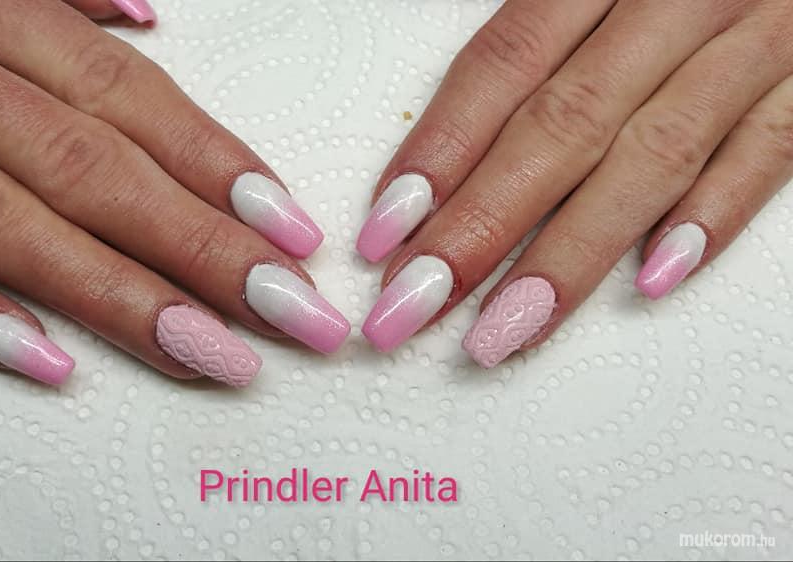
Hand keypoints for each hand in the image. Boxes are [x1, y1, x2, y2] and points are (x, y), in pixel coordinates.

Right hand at [0, 0, 349, 387]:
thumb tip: (144, 14)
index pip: (127, 98)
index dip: (218, 167)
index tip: (292, 237)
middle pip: (91, 166)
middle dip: (202, 248)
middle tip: (291, 316)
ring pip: (0, 218)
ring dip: (113, 293)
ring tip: (207, 352)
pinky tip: (40, 357)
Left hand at [357, 0, 792, 366]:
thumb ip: (536, 45)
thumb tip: (439, 162)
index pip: (505, 63)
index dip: (441, 149)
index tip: (385, 232)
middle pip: (564, 124)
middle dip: (482, 225)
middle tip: (414, 304)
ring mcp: (758, 38)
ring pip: (655, 153)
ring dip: (572, 251)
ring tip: (504, 327)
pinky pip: (770, 150)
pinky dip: (713, 214)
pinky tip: (651, 280)